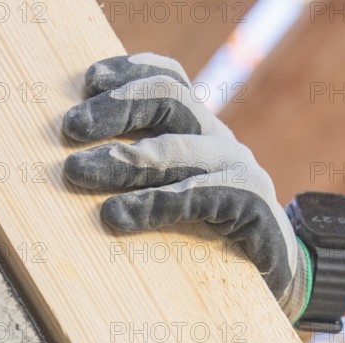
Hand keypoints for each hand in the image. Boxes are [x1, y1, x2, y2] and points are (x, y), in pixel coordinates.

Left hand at [62, 53, 309, 322]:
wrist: (274, 267)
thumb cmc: (209, 228)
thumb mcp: (175, 188)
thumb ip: (142, 172)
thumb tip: (71, 164)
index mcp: (198, 129)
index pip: (169, 80)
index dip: (130, 72)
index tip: (89, 81)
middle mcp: (218, 139)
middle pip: (170, 98)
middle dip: (116, 108)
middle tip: (70, 128)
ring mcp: (238, 169)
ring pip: (178, 148)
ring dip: (123, 158)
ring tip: (76, 172)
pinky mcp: (251, 205)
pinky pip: (199, 194)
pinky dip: (154, 202)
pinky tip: (116, 216)